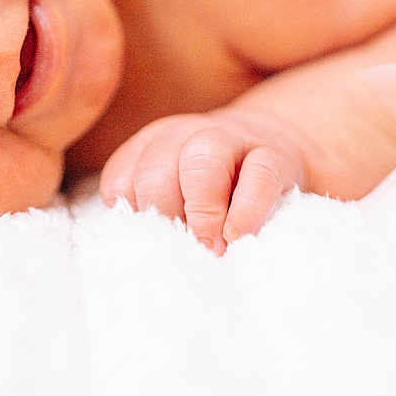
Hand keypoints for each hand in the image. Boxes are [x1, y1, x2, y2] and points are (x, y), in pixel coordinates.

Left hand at [98, 108, 309, 254]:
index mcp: (152, 146)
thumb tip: (146, 259)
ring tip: (212, 246)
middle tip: (183, 251)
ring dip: (201, 208)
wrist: (272, 141)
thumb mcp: (178, 191)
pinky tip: (239, 234)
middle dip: (165, 215)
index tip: (152, 244)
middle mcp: (184, 135)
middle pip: (156, 169)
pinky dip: (247, 207)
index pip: (121, 180)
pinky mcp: (274, 154)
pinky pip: (259, 172)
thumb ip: (157, 213)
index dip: (132, 219)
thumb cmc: (214, 185)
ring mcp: (230, 138)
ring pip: (203, 157)